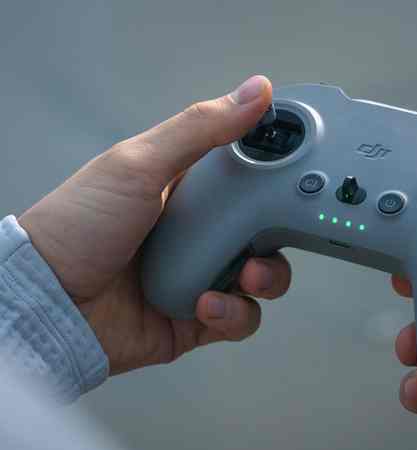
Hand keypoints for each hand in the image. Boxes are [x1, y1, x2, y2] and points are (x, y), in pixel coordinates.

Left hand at [19, 75, 291, 374]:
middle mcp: (199, 234)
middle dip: (278, 239)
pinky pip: (240, 318)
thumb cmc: (79, 225)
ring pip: (263, 278)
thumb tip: (256, 90)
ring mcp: (201, 276)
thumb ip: (202, 128)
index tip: (297, 181)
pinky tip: (206, 304)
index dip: (277, 181)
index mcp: (189, 190)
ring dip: (265, 280)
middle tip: (267, 239)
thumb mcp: (141, 162)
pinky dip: (233, 314)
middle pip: (266, 232)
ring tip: (242, 278)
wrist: (46, 303)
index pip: (250, 180)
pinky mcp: (197, 318)